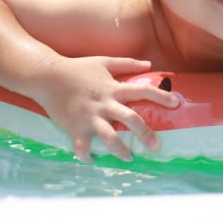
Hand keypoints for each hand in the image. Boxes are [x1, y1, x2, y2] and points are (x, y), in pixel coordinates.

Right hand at [32, 56, 178, 161]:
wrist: (47, 76)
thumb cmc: (77, 68)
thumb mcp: (103, 61)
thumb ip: (127, 63)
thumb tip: (150, 65)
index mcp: (113, 88)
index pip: (143, 91)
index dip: (161, 96)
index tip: (176, 104)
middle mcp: (104, 104)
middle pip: (131, 119)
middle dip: (146, 134)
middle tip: (156, 146)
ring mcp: (90, 117)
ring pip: (110, 137)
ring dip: (121, 150)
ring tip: (129, 158)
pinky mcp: (74, 127)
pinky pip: (82, 146)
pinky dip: (87, 156)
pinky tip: (92, 161)